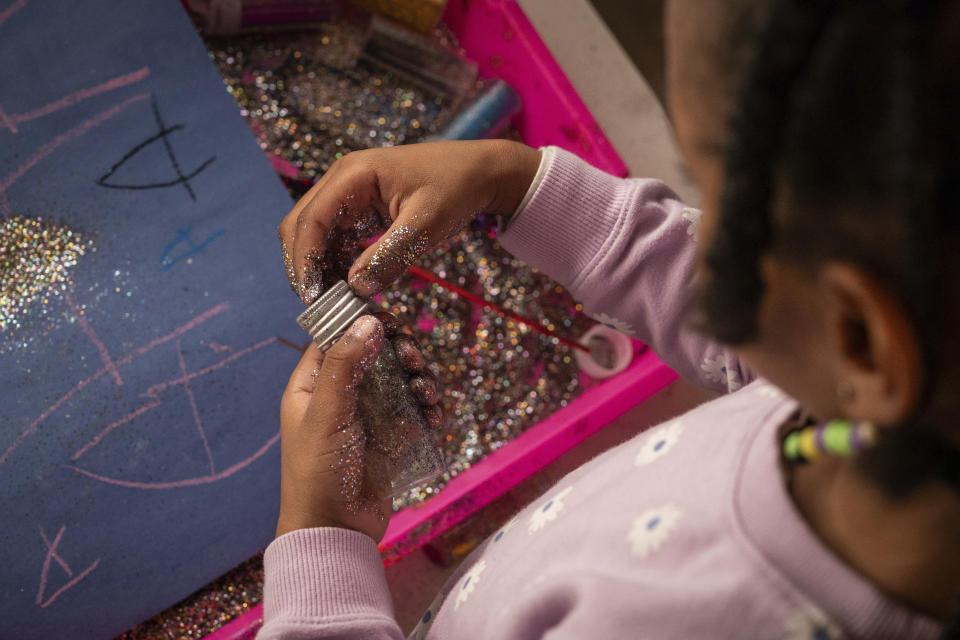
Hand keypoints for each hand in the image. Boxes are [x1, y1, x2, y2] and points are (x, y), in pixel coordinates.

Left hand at [276, 314, 441, 539]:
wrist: (336, 531)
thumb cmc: (318, 471)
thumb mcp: (327, 414)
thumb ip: (346, 366)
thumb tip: (368, 320)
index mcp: (312, 387)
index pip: (335, 339)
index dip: (361, 324)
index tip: (389, 320)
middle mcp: (341, 397)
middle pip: (375, 355)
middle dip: (399, 352)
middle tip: (413, 359)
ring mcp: (368, 417)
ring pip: (400, 380)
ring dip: (419, 379)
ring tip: (427, 393)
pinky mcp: (392, 438)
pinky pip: (415, 410)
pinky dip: (428, 407)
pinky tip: (434, 414)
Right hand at [277, 140, 540, 303]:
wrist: (478, 171)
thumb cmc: (455, 190)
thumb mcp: (425, 226)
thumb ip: (389, 257)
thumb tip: (355, 289)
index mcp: (353, 175)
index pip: (311, 220)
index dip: (305, 260)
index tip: (312, 297)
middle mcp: (342, 179)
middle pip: (301, 225)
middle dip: (304, 265)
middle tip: (320, 305)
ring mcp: (348, 191)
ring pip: (314, 233)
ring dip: (319, 266)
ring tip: (336, 301)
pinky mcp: (358, 206)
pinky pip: (335, 236)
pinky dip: (336, 261)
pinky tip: (349, 286)